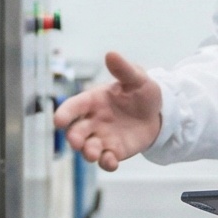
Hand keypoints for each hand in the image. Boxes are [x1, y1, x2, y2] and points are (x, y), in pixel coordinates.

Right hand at [53, 51, 163, 170]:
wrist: (159, 113)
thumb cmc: (143, 92)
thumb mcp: (137, 78)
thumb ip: (123, 69)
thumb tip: (111, 54)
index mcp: (93, 101)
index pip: (74, 107)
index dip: (64, 114)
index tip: (58, 121)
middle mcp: (93, 120)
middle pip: (76, 131)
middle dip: (74, 137)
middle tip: (76, 142)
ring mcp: (103, 137)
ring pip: (88, 148)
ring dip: (88, 152)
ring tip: (94, 154)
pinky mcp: (115, 151)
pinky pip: (106, 160)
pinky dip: (106, 163)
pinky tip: (111, 162)